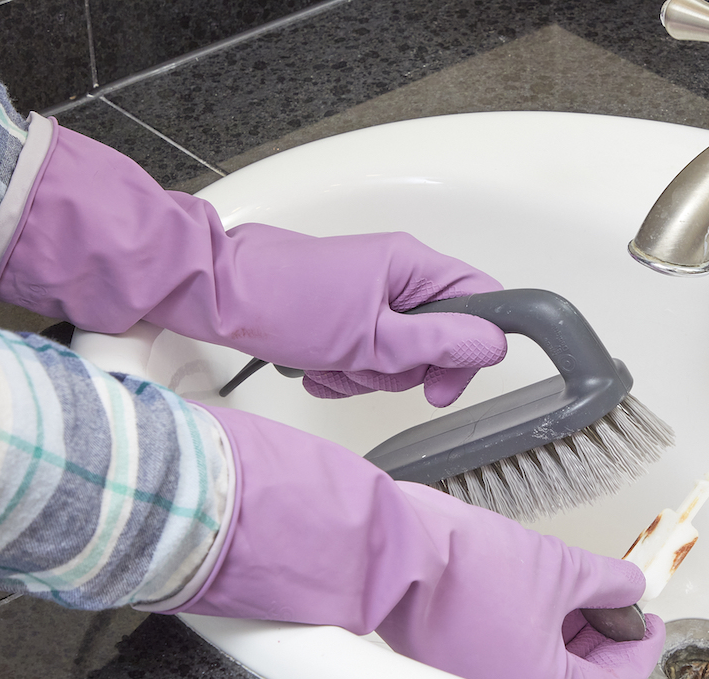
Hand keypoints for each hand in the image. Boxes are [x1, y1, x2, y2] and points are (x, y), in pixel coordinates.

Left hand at [0, 118, 505, 405]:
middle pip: (441, 337)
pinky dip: (346, 370)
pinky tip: (318, 366)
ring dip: (369, 374)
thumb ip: (440, 344)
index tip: (443, 382)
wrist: (216, 294)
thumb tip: (493, 345)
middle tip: (373, 370)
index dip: (474, 347)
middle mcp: (399, 275)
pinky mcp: (347, 313)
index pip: (482, 300)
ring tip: (332, 364)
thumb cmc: (285, 303)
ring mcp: (372, 294)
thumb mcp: (374, 338)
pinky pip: (369, 355)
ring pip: (402, 354)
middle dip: (405, 369)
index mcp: (414, 267)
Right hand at [167, 405, 663, 678]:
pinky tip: (542, 595)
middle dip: (604, 638)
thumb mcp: (561, 566)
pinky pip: (508, 654)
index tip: (653, 623)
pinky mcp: (452, 660)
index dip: (641, 647)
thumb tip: (629, 586)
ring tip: (583, 592)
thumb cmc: (466, 564)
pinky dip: (532, 629)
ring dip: (567, 632)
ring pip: (541, 667)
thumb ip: (608, 582)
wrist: (396, 547)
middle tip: (620, 605)